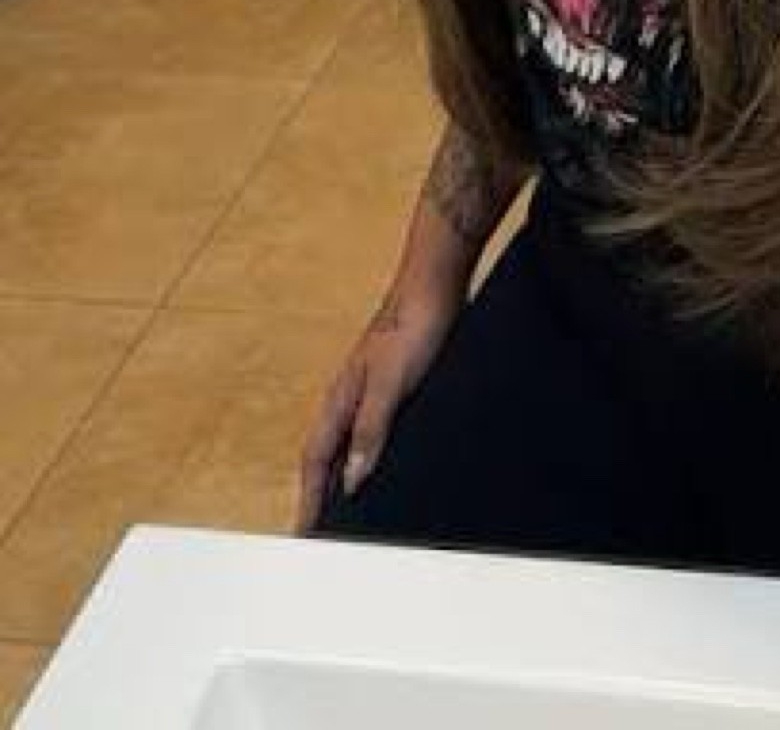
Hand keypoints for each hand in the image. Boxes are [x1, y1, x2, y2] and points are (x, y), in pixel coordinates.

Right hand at [294, 278, 462, 534]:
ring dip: (345, 475)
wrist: (437, 285)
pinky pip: (375, 430)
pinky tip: (386, 463)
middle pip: (328, 457)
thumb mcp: (390, 384)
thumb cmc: (413, 324)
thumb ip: (369, 430)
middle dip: (321, 494)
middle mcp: (350, 398)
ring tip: (350, 509)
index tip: (304, 534)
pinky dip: (371, 454)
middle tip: (321, 532)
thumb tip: (351, 479)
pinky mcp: (396, 384)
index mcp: (340, 400)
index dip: (310, 498)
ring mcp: (371, 391)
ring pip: (350, 444)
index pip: (315, 461)